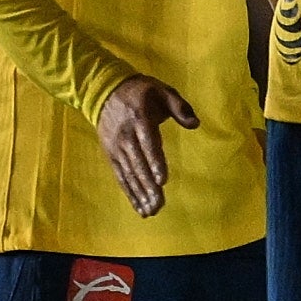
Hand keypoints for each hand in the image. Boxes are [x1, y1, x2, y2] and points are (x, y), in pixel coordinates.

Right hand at [98, 73, 196, 216]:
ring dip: (140, 194)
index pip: (148, 144)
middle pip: (138, 164)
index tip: (162, 181)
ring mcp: (117, 147)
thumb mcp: (162, 90)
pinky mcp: (111, 155)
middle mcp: (126, 136)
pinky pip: (121, 176)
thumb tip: (195, 124)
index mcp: (140, 119)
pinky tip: (139, 207)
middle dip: (148, 187)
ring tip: (151, 211)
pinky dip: (130, 193)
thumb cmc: (141, 93)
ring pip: (129, 174)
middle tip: (159, 205)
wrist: (104, 91)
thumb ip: (179, 106)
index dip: (155, 162)